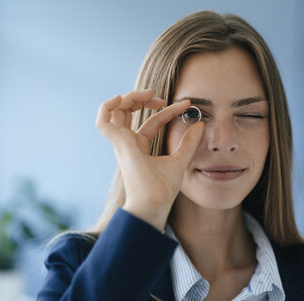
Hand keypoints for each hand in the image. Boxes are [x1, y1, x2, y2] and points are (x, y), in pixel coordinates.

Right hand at [96, 90, 203, 230]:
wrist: (154, 203)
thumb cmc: (163, 188)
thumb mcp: (180, 160)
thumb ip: (188, 142)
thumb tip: (200, 124)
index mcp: (140, 147)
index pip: (153, 121)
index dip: (168, 110)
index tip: (187, 104)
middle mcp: (128, 143)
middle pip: (128, 112)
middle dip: (142, 98)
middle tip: (160, 97)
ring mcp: (121, 143)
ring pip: (115, 111)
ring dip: (128, 97)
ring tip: (147, 94)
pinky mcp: (118, 143)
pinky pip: (103, 121)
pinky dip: (107, 106)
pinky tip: (121, 98)